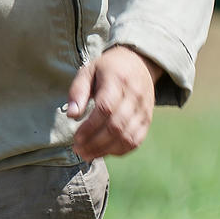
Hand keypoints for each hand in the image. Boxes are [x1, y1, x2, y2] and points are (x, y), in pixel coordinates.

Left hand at [66, 45, 162, 159]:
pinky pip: (135, 141)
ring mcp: (143, 109)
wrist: (139, 64)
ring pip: (126, 137)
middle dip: (95, 142)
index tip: (76, 138)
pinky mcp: (147, 120)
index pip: (105, 108)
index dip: (90, 127)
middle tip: (78, 149)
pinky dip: (119, 151)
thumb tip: (72, 115)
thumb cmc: (108, 68)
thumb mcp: (89, 70)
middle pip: (116, 126)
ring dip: (105, 150)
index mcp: (117, 79)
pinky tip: (103, 152)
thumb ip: (78, 91)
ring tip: (87, 154)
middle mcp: (134, 96)